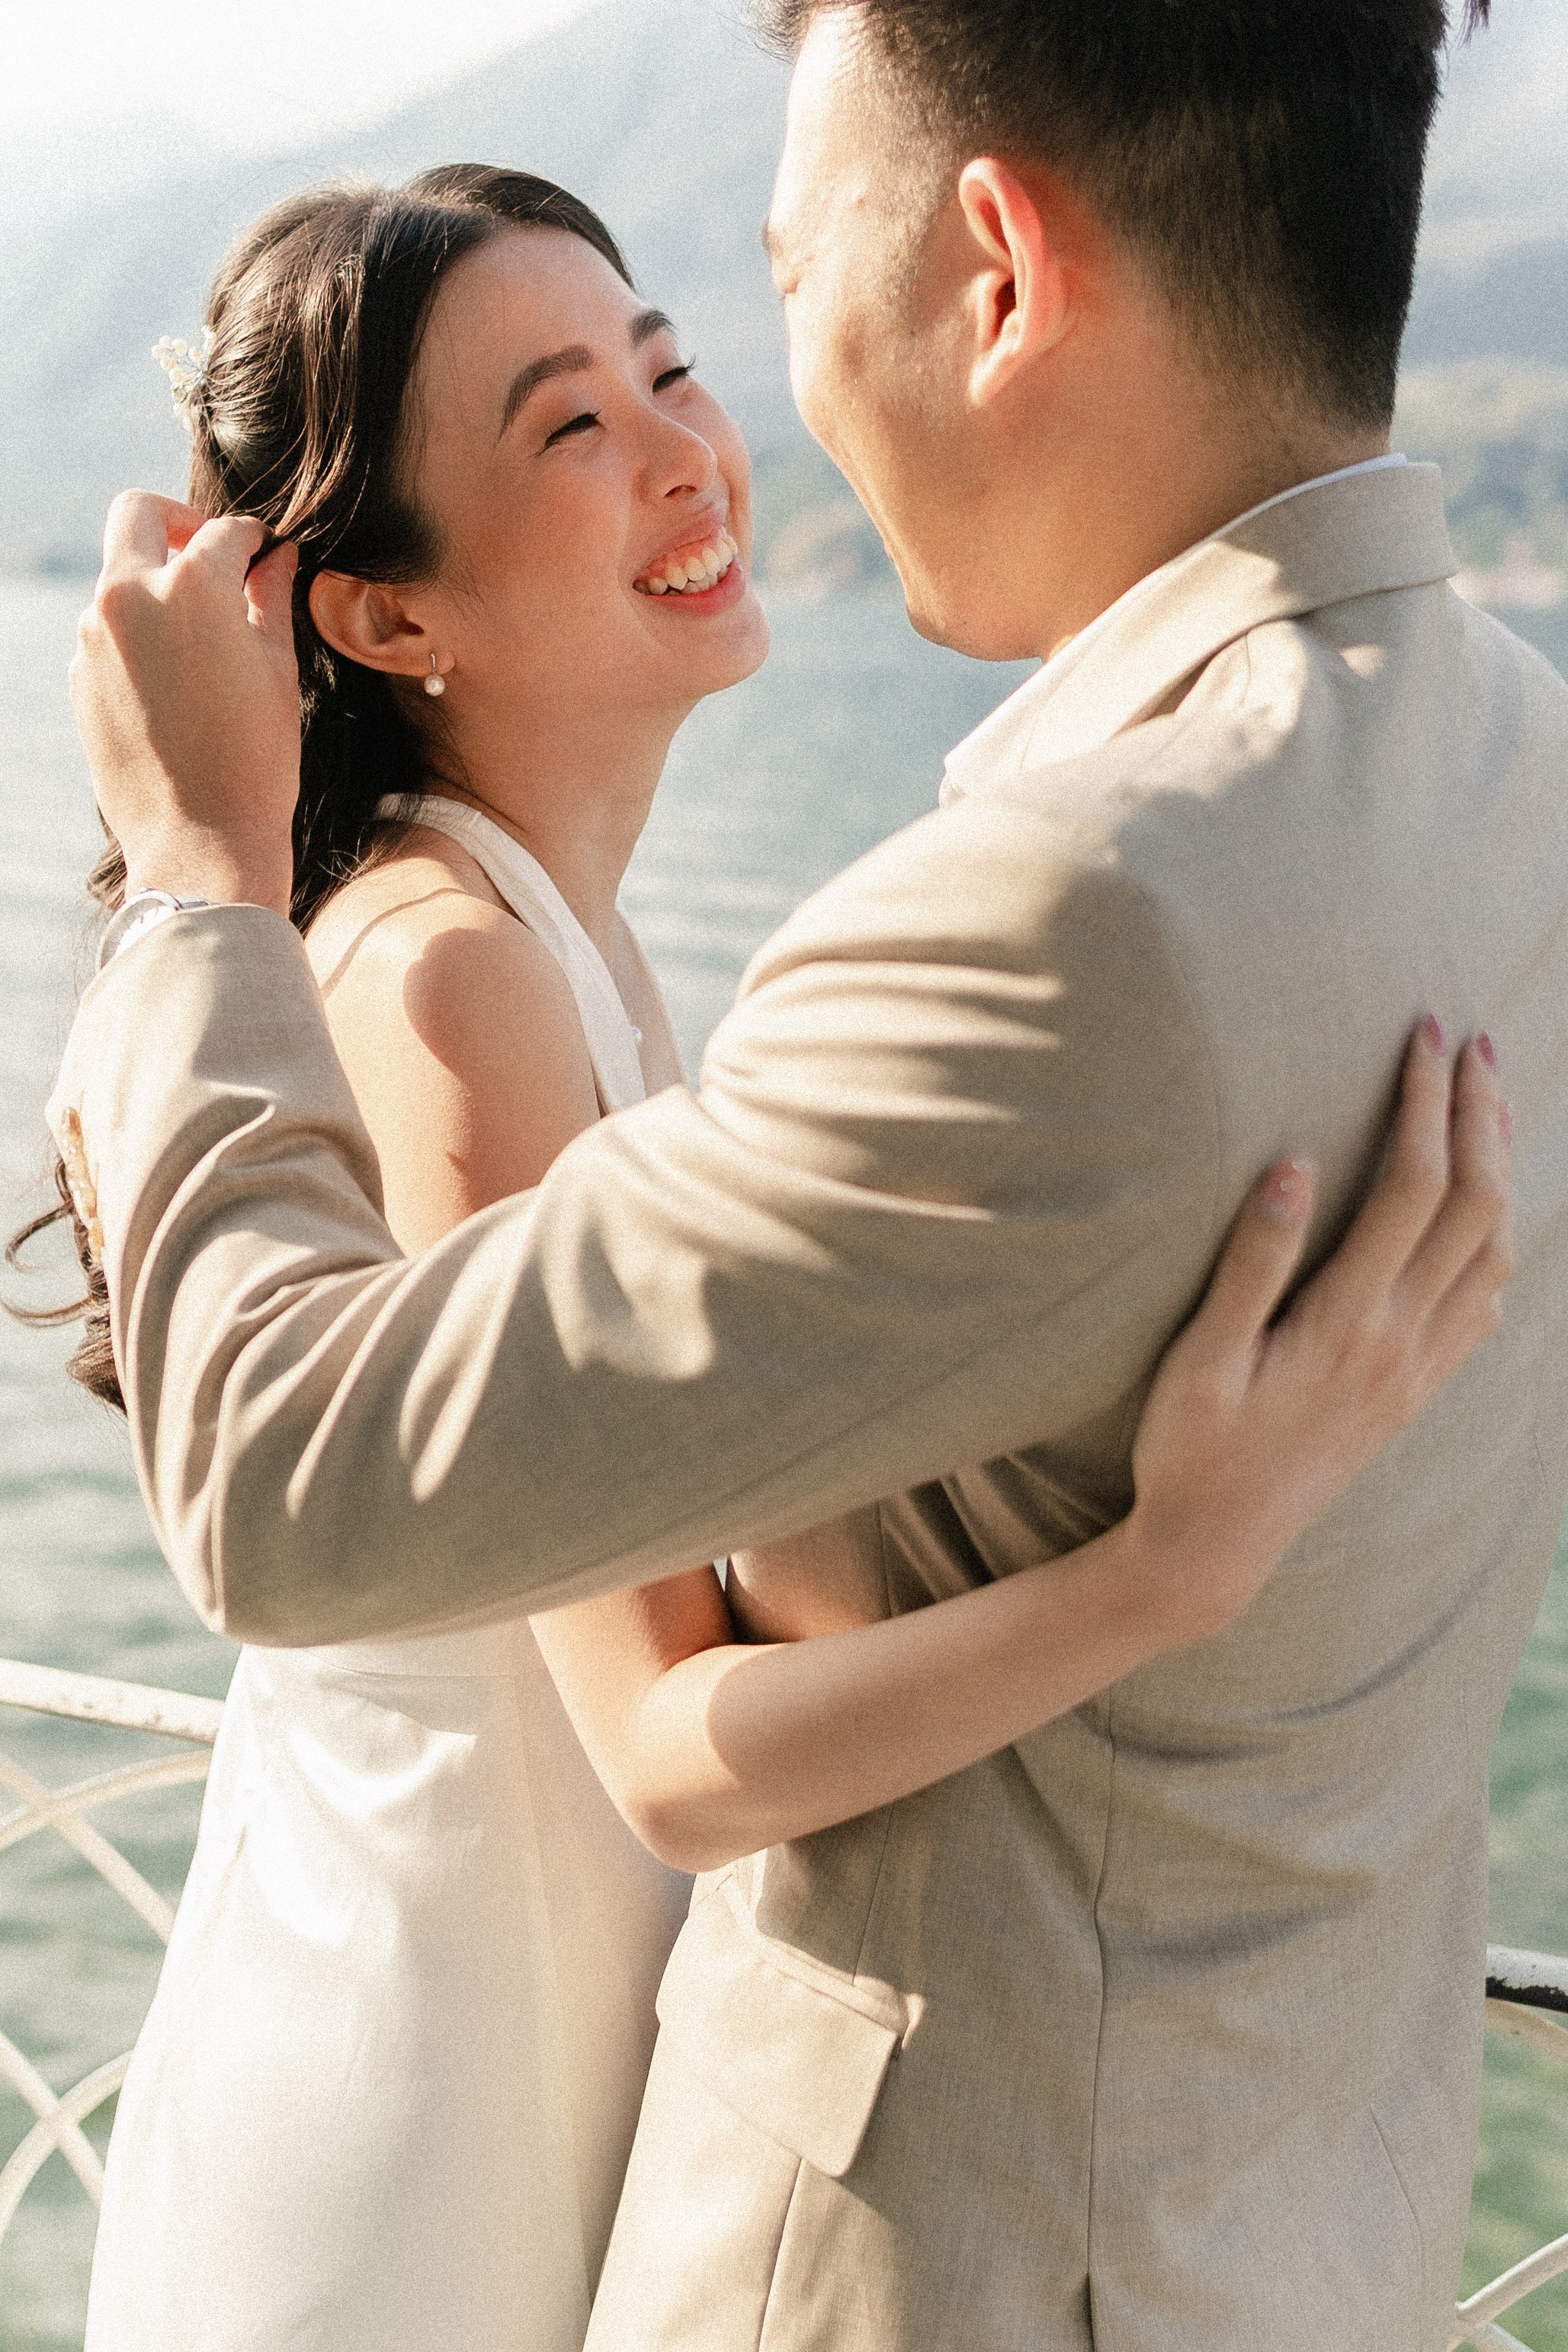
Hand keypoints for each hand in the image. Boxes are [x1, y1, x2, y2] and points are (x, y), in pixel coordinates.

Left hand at [70, 491, 301, 915]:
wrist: (202, 840)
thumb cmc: (256, 761)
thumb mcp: (278, 670)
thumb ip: (270, 598)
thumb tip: (277, 556)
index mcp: (194, 586)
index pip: (224, 532)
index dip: (253, 539)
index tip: (263, 552)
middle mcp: (130, 595)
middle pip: (139, 513)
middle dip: (178, 521)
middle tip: (209, 552)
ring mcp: (95, 635)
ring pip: (120, 575)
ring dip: (157, 585)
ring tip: (202, 639)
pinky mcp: (80, 674)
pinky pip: (108, 631)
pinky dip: (139, 635)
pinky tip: (177, 684)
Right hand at [1125, 1020, 1512, 1644]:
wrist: (1216, 1551)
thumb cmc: (1192, 1451)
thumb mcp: (1201, 1359)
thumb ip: (1252, 1261)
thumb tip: (1296, 1164)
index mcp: (1349, 1324)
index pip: (1416, 1188)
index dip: (1426, 1102)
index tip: (1421, 1034)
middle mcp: (1401, 1344)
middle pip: (1478, 1207)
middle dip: (1481, 1113)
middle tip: (1472, 1041)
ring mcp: (1416, 1372)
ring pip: (1498, 1254)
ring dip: (1503, 1170)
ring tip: (1491, 1104)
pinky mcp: (1414, 1394)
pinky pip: (1486, 1306)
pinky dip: (1502, 1242)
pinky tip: (1489, 1216)